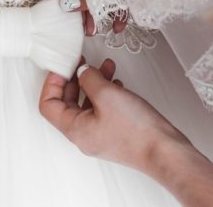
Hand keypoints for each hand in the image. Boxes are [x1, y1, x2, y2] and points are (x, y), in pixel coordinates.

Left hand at [39, 58, 190, 173]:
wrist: (164, 151)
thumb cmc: (136, 131)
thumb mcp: (106, 94)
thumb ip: (88, 78)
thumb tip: (81, 71)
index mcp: (74, 129)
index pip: (49, 105)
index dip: (52, 83)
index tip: (63, 67)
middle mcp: (83, 135)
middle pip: (67, 103)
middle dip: (74, 79)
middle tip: (80, 63)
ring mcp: (99, 135)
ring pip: (88, 104)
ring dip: (93, 82)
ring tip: (105, 66)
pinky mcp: (115, 132)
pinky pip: (103, 109)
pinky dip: (106, 92)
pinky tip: (117, 82)